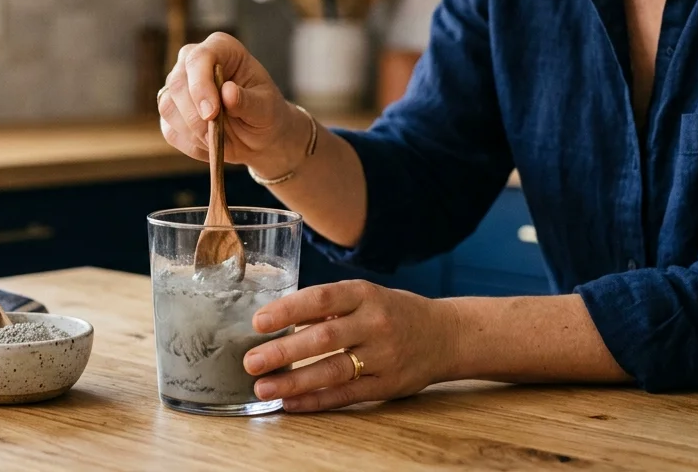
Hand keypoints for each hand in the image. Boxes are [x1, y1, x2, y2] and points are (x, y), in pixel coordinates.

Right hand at [157, 33, 306, 174]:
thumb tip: (228, 92)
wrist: (259, 137)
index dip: (200, 85)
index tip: (212, 113)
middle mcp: (194, 62)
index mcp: (222, 48)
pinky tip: (210, 144)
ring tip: (218, 138)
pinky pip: (169, 130)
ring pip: (168, 107)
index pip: (199, 58)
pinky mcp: (172, 111)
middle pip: (177, 83)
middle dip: (194, 115)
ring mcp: (179, 86)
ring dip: (193, 131)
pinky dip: (190, 143)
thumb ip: (248, 101)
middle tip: (214, 135)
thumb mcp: (266, 108)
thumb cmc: (265, 114)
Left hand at [242, 280, 454, 411]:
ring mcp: (383, 357)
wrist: (446, 335)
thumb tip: (278, 320)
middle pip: (323, 338)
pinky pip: (346, 395)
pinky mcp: (387, 385)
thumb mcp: (366, 296)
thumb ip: (329, 307)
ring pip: (333, 371)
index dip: (287, 310)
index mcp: (365, 295)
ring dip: (294, 382)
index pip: (321, 299)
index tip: (258, 322)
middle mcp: (375, 324)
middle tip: (251, 362)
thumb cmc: (395, 311)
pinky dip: (315, 401)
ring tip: (264, 388)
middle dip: (283, 351)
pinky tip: (290, 403)